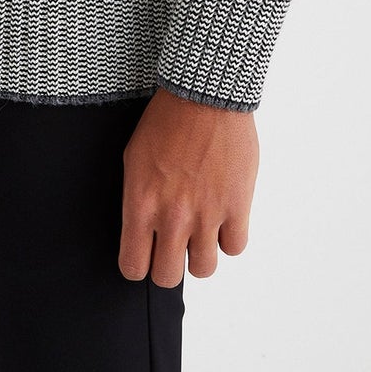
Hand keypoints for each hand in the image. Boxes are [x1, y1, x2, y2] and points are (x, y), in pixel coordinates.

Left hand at [118, 87, 258, 286]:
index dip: (138, 264)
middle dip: (168, 264)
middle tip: (173, 245)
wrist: (204, 94)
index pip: (133, 266)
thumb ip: (137, 199)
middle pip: (167, 277)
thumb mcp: (134, 158)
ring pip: (204, 269)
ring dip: (201, 254)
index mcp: (141, 204)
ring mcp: (207, 214)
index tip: (145, 254)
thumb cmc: (166, 120)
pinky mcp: (237, 206)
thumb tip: (141, 230)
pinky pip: (234, 247)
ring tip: (200, 231)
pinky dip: (229, 237)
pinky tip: (223, 217)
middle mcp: (172, 216)